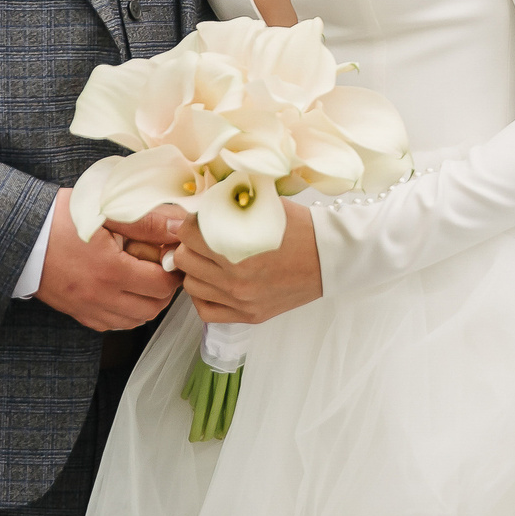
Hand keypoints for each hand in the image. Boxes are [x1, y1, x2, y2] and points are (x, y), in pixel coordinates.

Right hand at [36, 189, 181, 330]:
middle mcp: (101, 296)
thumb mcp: (105, 211)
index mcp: (111, 270)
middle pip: (153, 308)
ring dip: (146, 303)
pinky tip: (121, 290)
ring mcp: (88, 308)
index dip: (173, 270)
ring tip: (142, 278)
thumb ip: (146, 222)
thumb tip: (179, 228)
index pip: (163, 284)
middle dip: (164, 288)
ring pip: (135, 321)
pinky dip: (125, 313)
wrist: (19, 235)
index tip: (169, 254)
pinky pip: (112, 325)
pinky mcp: (77, 312)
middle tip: (160, 266)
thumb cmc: (59, 218)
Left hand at [170, 201, 322, 323]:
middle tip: (200, 237)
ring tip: (208, 259)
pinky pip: (206, 311)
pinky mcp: (248, 315)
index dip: (190, 221)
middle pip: (185, 260)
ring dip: (195, 270)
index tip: (198, 219)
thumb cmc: (300, 228)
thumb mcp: (264, 205)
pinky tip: (213, 282)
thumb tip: (199, 200)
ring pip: (192, 286)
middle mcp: (236, 280)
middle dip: (189, 244)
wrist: (330, 257)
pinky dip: (204, 296)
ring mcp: (241, 301)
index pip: (188, 233)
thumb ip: (230, 203)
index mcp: (238, 249)